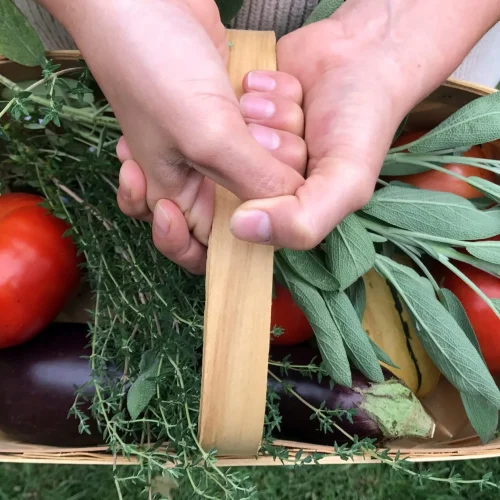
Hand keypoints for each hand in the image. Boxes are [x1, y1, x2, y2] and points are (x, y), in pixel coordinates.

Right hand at [117, 70, 305, 272]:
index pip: (196, 248)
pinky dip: (261, 127)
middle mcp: (189, 175)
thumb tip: (291, 208)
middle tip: (249, 150)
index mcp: (172, 191)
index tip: (235, 221)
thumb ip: (250, 179)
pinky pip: (253, 139)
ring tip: (246, 119)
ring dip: (259, 152)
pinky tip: (253, 106)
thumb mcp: (207, 135)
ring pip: (248, 175)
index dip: (216, 251)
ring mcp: (207, 145)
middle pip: (231, 212)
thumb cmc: (156, 70)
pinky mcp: (224, 118)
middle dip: (251, 189)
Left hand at [228, 0, 499, 248]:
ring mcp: (256, 135)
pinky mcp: (250, 103)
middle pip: (237, 165)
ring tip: (297, 103)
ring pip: (232, 128)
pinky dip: (261, 87)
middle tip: (299, 126)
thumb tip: (240, 230)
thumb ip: (304, 221)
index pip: (251, 208)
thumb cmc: (361, 120)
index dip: (264, 181)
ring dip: (265, 110)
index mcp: (288, 201)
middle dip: (268, 141)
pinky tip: (285, 83)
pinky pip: (232, 97)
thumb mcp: (347, 182)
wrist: (368, 51)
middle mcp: (268, 172)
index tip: (289, 155)